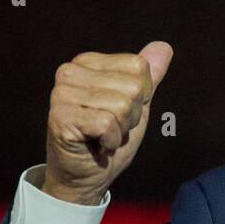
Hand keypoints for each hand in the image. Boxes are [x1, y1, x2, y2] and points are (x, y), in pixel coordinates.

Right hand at [43, 41, 172, 204]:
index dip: (140, 98)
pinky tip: (96, 144)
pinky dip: (110, 141)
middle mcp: (71, 71)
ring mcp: (62, 92)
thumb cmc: (108, 141)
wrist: (86, 177)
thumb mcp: (136, 107)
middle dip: (130, 117)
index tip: (120, 114)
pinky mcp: (61, 116)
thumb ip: (148, 78)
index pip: (139, 67)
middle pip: (133, 87)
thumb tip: (164, 46)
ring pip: (121, 104)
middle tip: (110, 129)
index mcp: (88, 63)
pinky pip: (107, 123)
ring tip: (102, 136)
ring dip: (120, 130)